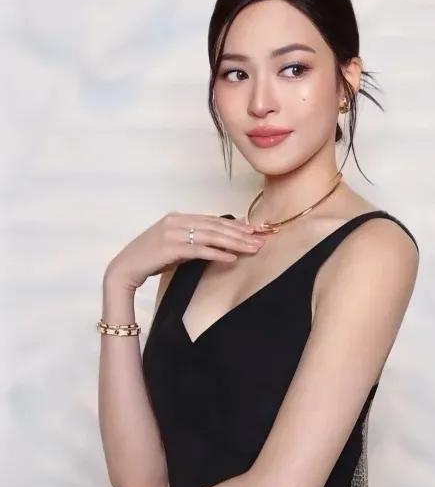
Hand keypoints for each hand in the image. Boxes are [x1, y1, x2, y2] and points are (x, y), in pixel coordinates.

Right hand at [105, 212, 264, 292]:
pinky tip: (231, 258)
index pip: (212, 220)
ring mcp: (172, 233)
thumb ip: (192, 241)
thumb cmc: (149, 259)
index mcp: (178, 217)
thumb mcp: (174, 246)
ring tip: (251, 249)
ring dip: (234, 243)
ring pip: (211, 236)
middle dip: (240, 234)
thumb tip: (217, 244)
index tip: (253, 230)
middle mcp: (176, 221)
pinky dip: (217, 253)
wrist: (124, 269)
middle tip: (259, 240)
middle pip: (215, 226)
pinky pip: (199, 250)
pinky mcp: (170, 248)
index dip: (234, 225)